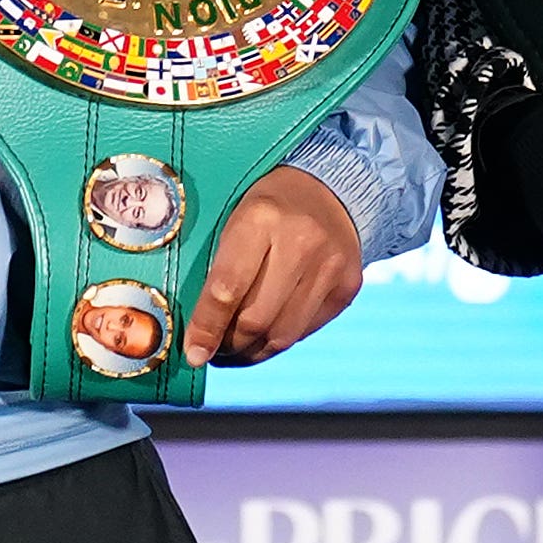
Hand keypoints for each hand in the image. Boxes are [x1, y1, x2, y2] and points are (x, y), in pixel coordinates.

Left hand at [185, 166, 362, 366]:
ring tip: (238, 349)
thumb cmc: (269, 210)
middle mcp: (301, 241)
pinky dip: (280, 339)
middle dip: (230, 344)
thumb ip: (218, 271)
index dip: (207, 328)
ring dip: (254, 351)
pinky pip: (306, 331)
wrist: (330, 189)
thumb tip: (200, 333)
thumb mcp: (235, 221)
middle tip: (216, 348)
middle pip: (256, 319)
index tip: (195, 353)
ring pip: (283, 334)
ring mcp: (330, 266)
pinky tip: (267, 333)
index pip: (227, 289)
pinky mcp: (348, 286)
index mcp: (261, 218)